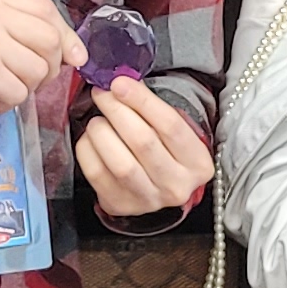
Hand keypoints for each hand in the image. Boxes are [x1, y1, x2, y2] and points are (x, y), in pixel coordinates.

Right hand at [0, 0, 80, 121]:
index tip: (73, 56)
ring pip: (38, 70)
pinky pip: (18, 93)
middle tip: (23, 78)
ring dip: (23, 88)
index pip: (46, 8)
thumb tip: (75, 51)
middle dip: (48, 68)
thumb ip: (18, 26)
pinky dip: (4, 104)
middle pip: (50, 40)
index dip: (66, 36)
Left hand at [77, 78, 209, 219]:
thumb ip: (153, 109)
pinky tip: (91, 138)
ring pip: (120, 162)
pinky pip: (97, 174)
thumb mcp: (175, 131)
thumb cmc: (167, 150)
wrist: (158, 187)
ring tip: (98, 119)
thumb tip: (120, 83)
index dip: (142, 100)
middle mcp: (176, 185)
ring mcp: (148, 199)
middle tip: (102, 92)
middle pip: (143, 141)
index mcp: (198, 163)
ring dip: (102, 132)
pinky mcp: (120, 205)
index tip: (119, 82)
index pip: (170, 125)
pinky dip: (88, 149)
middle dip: (117, 110)